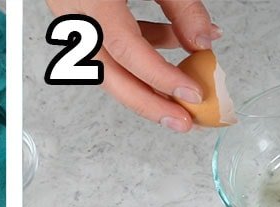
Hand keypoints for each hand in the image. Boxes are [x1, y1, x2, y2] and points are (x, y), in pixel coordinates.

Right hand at [46, 0, 220, 131]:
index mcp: (93, 3)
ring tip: (184, 86)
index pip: (130, 52)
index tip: (193, 93)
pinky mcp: (81, 19)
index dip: (163, 77)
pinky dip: (142, 51)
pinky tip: (171, 44)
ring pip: (110, 68)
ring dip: (148, 80)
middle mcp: (77, 18)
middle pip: (112, 78)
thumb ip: (181, 5)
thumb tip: (205, 40)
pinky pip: (111, 46)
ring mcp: (74, 21)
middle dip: (151, 104)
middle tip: (185, 121)